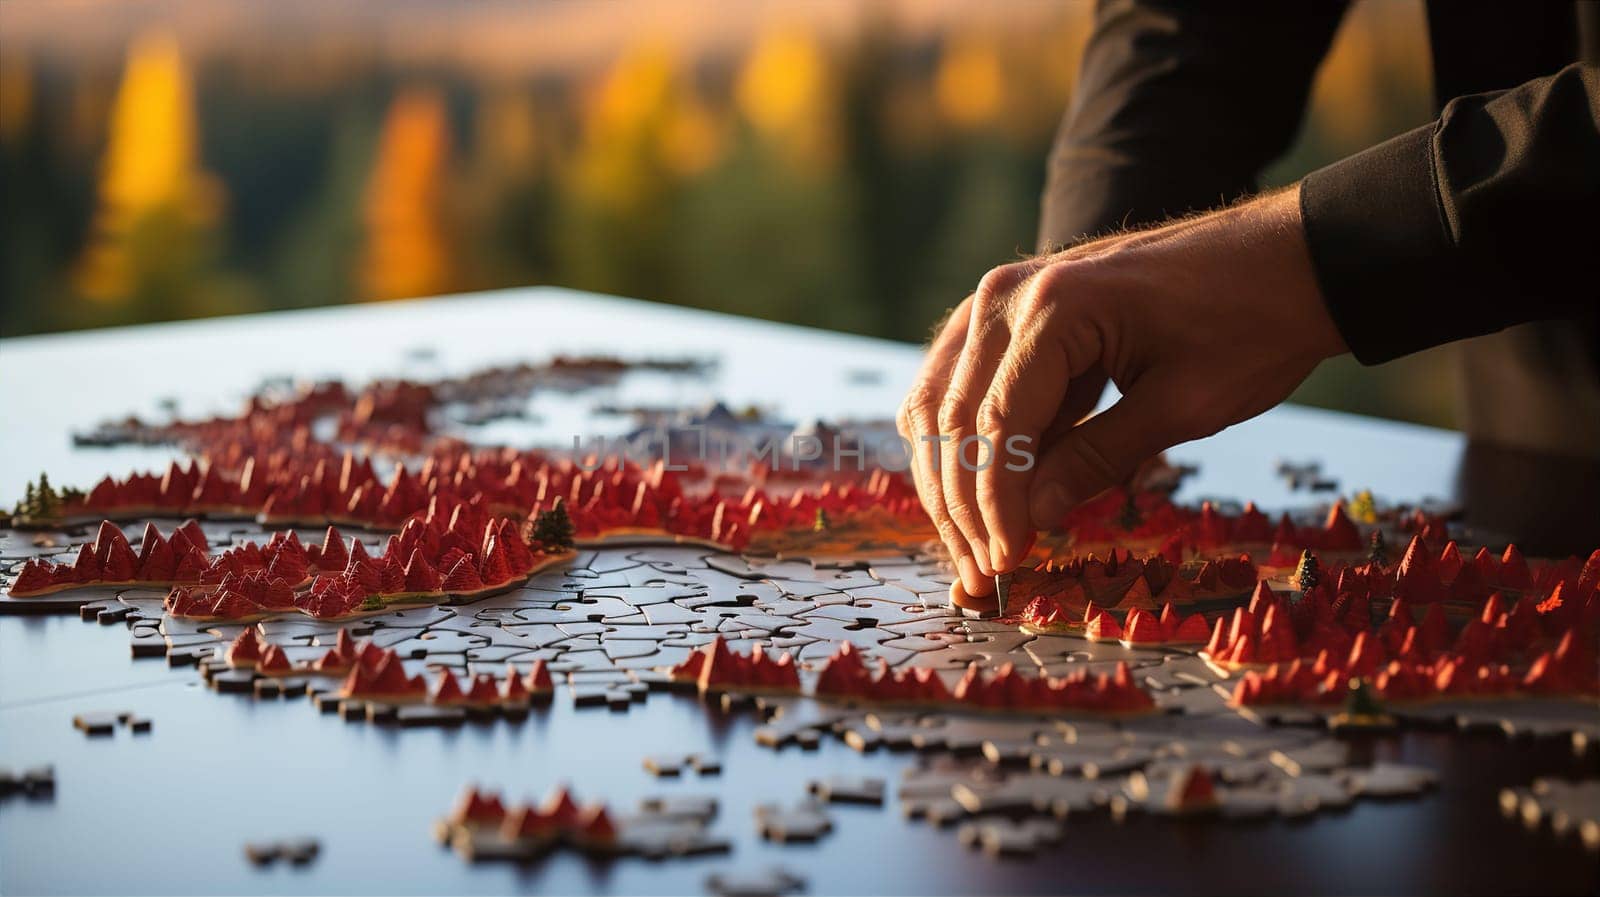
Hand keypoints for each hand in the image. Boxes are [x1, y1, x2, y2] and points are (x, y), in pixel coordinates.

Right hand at [896, 185, 1346, 597]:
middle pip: (953, 416)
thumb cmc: (1249, 325)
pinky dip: (961, 441)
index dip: (996, 507)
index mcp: (1055, 308)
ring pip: (938, 402)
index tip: (1007, 565)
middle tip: (982, 573)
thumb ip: (1098, 460)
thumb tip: (1033, 520)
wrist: (1284, 259)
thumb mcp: (1183, 406)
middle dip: (962, 505)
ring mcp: (1001, 296)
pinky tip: (979, 494)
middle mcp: (1008, 294)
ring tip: (975, 546)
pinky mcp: (1009, 310)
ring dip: (949, 480)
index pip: (998, 426)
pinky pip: (957, 382)